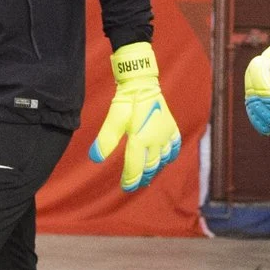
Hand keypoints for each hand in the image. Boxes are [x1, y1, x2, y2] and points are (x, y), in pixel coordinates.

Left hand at [89, 40, 181, 191]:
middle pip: (150, 166)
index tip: (125, 187)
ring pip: (163, 159)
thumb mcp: (113, 119)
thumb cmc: (126, 101)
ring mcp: (165, 133)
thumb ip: (106, 140)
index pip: (136, 167)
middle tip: (135, 184)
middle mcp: (156, 140)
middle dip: (142, 177)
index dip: (130, 180)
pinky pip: (174, 146)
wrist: (142, 82)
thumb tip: (95, 158)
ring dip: (155, 169)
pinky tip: (166, 159)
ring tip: (148, 175)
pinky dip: (170, 155)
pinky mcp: (171, 126)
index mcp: (141, 139)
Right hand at [242, 15, 269, 135]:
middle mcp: (252, 77)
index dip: (267, 93)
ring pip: (253, 106)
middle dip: (263, 109)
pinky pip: (257, 110)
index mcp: (258, 64)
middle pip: (254, 96)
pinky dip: (262, 120)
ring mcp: (255, 88)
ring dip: (261, 118)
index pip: (259, 81)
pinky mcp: (261, 97)